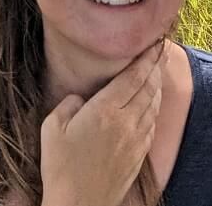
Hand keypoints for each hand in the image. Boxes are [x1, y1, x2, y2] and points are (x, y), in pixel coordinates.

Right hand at [39, 43, 163, 205]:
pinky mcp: (139, 156)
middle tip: (159, 52)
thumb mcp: (52, 128)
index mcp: (105, 111)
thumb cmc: (61, 168)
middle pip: (148, 88)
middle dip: (155, 67)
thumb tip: (79, 98)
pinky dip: (155, 109)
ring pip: (153, 106)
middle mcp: (126, 122)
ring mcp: (135, 140)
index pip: (134, 77)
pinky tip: (151, 105)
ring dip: (157, 86)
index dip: (146, 59)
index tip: (153, 44)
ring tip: (156, 73)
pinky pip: (152, 125)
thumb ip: (68, 105)